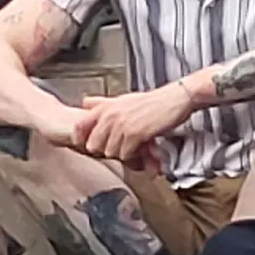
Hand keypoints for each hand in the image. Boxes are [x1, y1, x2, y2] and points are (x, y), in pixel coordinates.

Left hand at [72, 82, 197, 169]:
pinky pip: (125, 154)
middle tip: (119, 148)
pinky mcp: (135, 134)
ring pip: (110, 152)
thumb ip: (102, 103)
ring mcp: (122, 125)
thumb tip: (84, 102)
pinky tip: (142, 148)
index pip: (79, 127)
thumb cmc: (151, 101)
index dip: (82, 140)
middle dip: (105, 150)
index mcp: (106, 107)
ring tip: (133, 148)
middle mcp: (110, 115)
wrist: (175, 99)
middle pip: (94, 145)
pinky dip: (134, 155)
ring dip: (122, 154)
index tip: (91, 146)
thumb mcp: (123, 99)